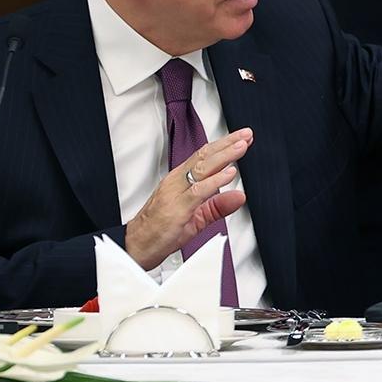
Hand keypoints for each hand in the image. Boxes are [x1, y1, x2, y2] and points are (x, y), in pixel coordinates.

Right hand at [124, 128, 253, 269]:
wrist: (136, 246)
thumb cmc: (160, 230)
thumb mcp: (197, 217)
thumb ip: (218, 206)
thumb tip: (240, 196)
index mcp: (180, 180)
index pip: (203, 157)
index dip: (223, 146)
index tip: (241, 138)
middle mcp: (177, 182)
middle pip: (204, 156)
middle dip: (227, 144)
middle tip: (245, 134)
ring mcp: (175, 193)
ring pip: (202, 168)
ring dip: (224, 156)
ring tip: (241, 146)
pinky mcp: (177, 208)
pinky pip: (198, 191)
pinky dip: (215, 181)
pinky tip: (229, 173)